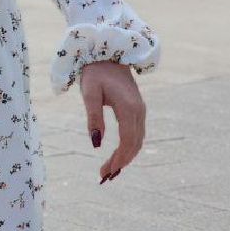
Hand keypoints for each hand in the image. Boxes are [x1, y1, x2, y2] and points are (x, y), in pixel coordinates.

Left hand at [80, 61, 146, 182]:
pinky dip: (129, 148)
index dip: (118, 159)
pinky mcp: (137, 110)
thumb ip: (93, 118)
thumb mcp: (89, 93)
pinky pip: (136, 134)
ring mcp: (140, 111)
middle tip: (104, 176)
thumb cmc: (95, 72)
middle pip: (134, 144)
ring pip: (137, 141)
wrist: (107, 54)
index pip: (127, 141)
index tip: (106, 172)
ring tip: (110, 171)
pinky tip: (118, 156)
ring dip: (126, 157)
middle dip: (121, 162)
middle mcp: (139, 112)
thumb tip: (96, 144)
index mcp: (129, 108)